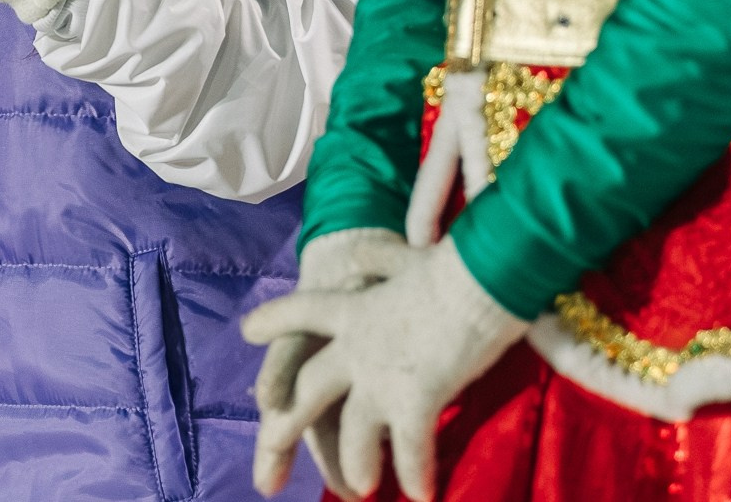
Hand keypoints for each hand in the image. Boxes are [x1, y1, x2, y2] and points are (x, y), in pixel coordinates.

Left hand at [242, 236, 524, 501]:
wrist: (484, 269)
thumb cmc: (454, 261)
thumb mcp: (403, 256)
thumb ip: (375, 262)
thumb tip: (358, 253)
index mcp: (352, 307)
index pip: (301, 313)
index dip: (273, 321)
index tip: (246, 330)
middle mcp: (354, 345)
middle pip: (306, 393)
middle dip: (283, 437)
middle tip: (268, 475)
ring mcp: (379, 375)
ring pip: (352, 435)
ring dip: (354, 466)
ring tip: (359, 489)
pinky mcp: (413, 398)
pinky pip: (407, 450)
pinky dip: (415, 474)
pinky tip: (422, 494)